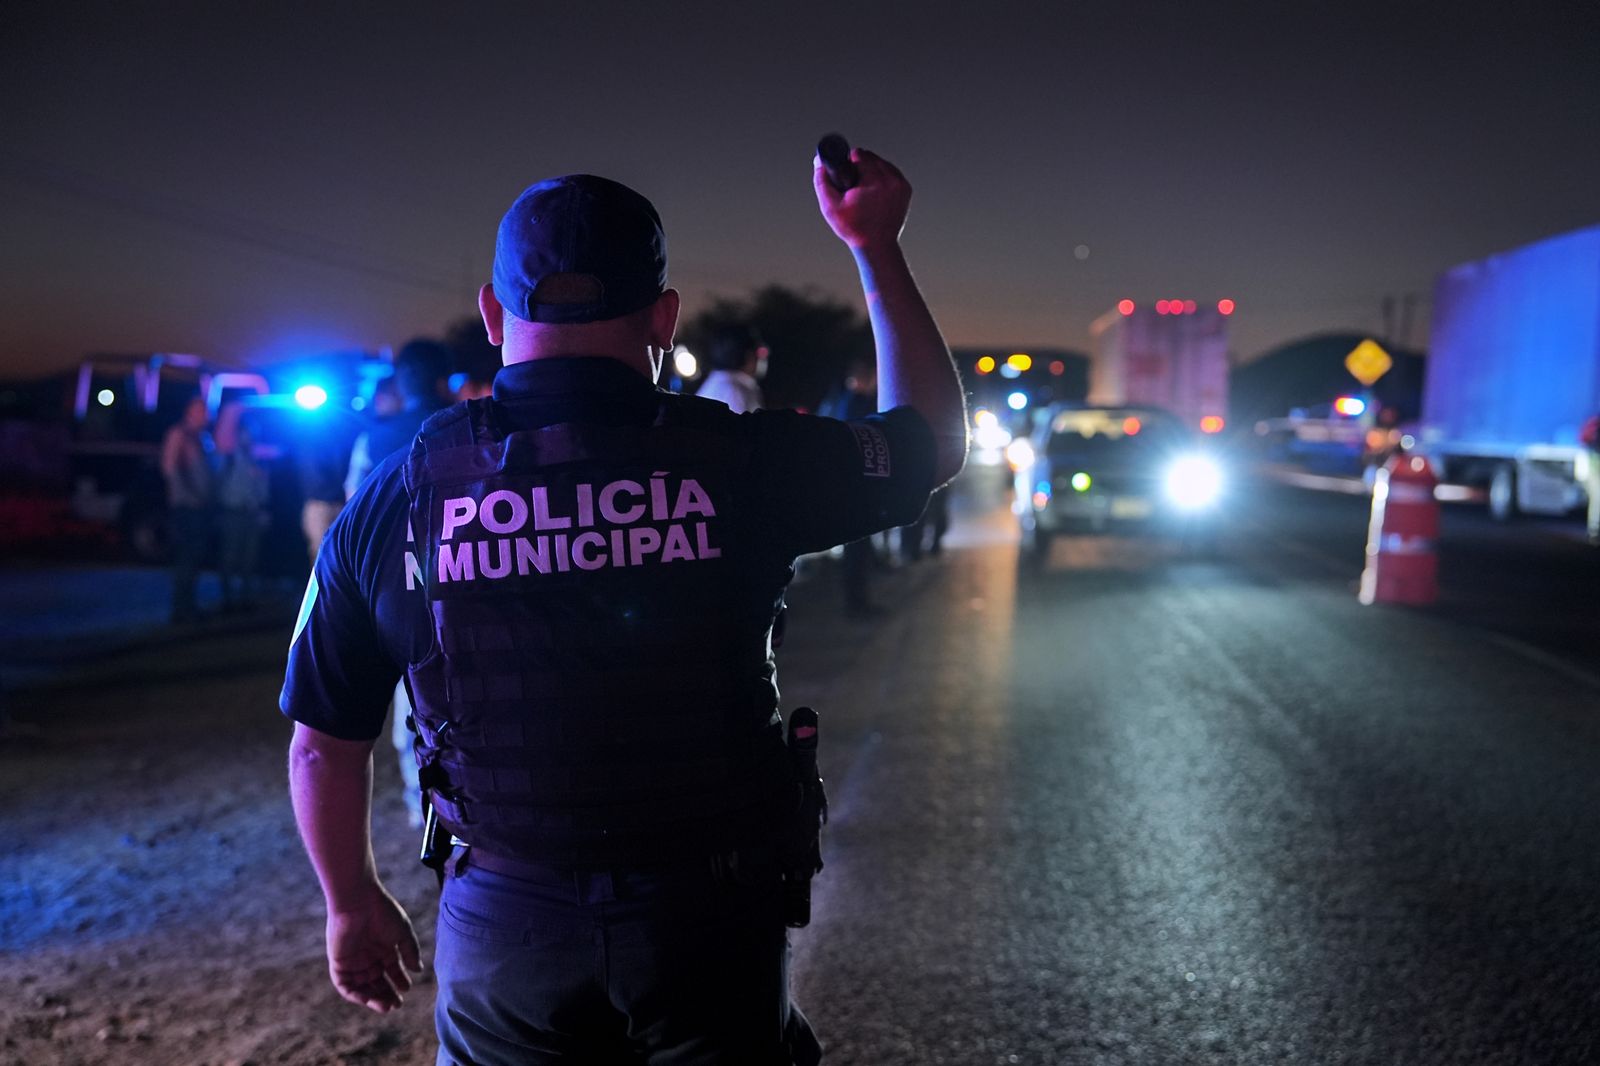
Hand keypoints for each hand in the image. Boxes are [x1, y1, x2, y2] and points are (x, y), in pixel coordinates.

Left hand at [325, 884, 422, 1012]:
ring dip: (373, 999)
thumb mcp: (402, 932)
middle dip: (387, 994)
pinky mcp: (339, 963)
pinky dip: (355, 995)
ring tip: (386, 1006)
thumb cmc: (382, 912)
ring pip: (362, 987)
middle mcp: (368, 957)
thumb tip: (418, 970)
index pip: (391, 971)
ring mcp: (353, 961)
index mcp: (384, 948)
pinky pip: (345, 985)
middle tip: (397, 1004)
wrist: (357, 900)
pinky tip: (368, 999)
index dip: (399, 981)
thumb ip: (410, 951)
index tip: (407, 989)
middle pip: (377, 983)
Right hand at [813, 148, 912, 250]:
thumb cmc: (854, 229)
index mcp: (875, 180)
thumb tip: (818, 161)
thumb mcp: (830, 207)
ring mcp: (901, 184)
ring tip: (863, 189)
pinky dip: (883, 178)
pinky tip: (875, 191)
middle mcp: (892, 179)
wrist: (877, 246)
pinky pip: (891, 173)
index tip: (846, 176)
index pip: (859, 154)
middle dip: (860, 166)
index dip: (848, 162)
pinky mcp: (906, 189)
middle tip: (853, 185)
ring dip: (872, 170)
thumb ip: (822, 181)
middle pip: (871, 157)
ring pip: (882, 163)